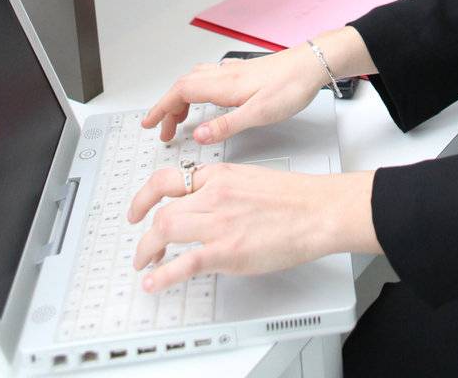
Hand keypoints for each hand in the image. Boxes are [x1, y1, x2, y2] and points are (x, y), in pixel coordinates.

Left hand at [128, 165, 378, 287]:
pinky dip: (163, 275)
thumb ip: (222, 189)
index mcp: (218, 176)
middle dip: (144, 230)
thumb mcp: (249, 178)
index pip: (168, 179)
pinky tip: (154, 282)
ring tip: (146, 263)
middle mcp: (213, 195)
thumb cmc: (293, 197)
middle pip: (161, 208)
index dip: (145, 196)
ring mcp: (218, 223)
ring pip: (165, 229)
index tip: (139, 208)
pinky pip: (184, 263)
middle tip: (140, 244)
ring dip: (147, 250)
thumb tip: (204, 203)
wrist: (317, 210)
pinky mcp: (227, 250)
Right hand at [141, 50, 322, 145]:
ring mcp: (235, 71)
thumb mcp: (260, 113)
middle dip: (168, 106)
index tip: (149, 123)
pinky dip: (199, 89)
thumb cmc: (292, 85)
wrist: (314, 64)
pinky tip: (208, 97)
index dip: (161, 108)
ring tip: (180, 117)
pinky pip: (210, 78)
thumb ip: (227, 125)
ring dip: (182, 97)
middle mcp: (226, 74)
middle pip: (184, 85)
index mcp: (225, 84)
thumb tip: (199, 136)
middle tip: (163, 128)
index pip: (181, 92)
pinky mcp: (245, 72)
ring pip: (197, 79)